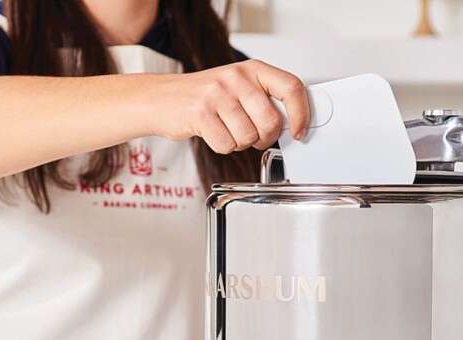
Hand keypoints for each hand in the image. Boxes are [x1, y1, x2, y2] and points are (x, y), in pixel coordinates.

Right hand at [152, 59, 309, 153]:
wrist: (162, 98)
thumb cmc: (204, 96)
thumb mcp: (238, 87)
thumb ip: (265, 100)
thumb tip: (293, 124)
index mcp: (252, 69)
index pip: (291, 87)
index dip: (301, 114)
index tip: (300, 132)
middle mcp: (237, 78)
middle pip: (271, 121)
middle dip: (265, 138)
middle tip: (254, 137)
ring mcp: (218, 94)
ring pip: (249, 137)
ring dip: (240, 143)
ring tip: (227, 130)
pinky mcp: (201, 113)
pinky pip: (227, 145)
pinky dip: (223, 147)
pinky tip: (214, 134)